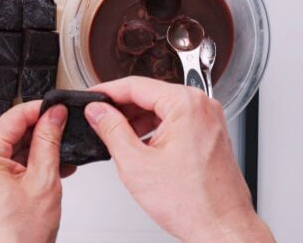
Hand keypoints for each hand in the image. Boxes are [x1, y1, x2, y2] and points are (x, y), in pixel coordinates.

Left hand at [0, 101, 73, 242]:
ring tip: (60, 161)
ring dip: (35, 151)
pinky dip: (23, 164)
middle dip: (40, 134)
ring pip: (8, 146)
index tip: (60, 109)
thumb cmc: (16, 238)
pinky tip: (45, 170)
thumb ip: (48, 141)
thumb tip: (54, 114)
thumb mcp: (43, 182)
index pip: (14, 116)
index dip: (41, 110)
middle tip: (65, 138)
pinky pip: (1, 161)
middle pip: (10, 131)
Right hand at [84, 77, 273, 242]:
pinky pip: (175, 121)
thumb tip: (98, 111)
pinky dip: (153, 130)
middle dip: (121, 108)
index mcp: (186, 105)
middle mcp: (202, 107)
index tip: (92, 97)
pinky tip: (138, 145)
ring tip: (116, 136)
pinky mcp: (208, 134)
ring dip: (136, 120)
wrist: (221, 228)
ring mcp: (208, 120)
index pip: (136, 86)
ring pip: (162, 109)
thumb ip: (111, 130)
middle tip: (98, 119)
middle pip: (150, 95)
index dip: (107, 91)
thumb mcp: (136, 163)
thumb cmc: (193, 203)